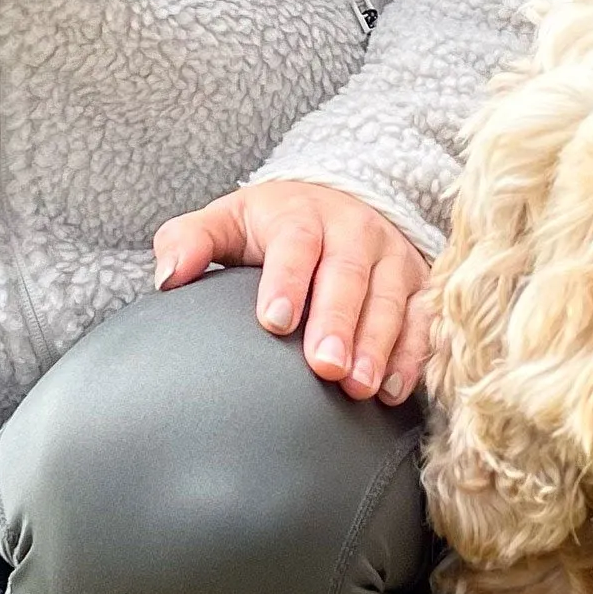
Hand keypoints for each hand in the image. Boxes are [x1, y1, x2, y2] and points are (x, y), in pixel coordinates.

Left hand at [153, 179, 429, 403]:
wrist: (338, 203)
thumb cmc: (272, 227)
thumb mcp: (226, 221)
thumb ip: (189, 242)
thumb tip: (168, 278)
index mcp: (301, 214)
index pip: (294, 244)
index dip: (286, 281)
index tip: (273, 322)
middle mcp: (353, 230)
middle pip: (347, 275)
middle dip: (339, 322)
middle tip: (325, 367)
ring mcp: (391, 256)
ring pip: (390, 299)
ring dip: (378, 345)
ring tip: (360, 387)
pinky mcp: (418, 283)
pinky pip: (423, 318)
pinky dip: (413, 354)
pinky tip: (394, 391)